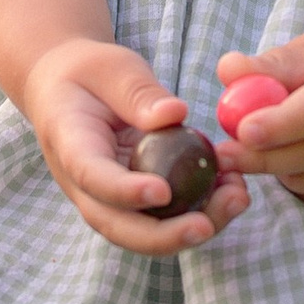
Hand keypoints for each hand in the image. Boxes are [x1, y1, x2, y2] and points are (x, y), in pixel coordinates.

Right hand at [21, 40, 249, 254]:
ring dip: (191, 228)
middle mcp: (84, 185)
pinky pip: (164, 218)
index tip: (162, 191)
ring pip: (144, 233)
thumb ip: (138, 92)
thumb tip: (176, 114)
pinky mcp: (133, 200)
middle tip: (206, 225)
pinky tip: (234, 191)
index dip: (124, 191)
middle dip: (163, 235)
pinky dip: (200, 211)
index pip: (92, 177)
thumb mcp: (111, 68)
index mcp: (70, 144)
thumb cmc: (88, 73)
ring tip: (237, 200)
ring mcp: (108, 198)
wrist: (66, 90)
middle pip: (117, 225)